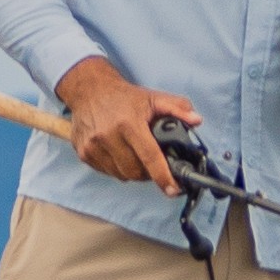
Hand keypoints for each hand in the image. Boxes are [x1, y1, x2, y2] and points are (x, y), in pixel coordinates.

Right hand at [52, 56, 190, 188]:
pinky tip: (119, 153)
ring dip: (132, 172)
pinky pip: (107, 172)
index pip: (149, 156)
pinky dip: (117, 168)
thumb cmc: (124, 97)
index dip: (163, 176)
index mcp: (128, 123)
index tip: (173, 189)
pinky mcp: (83, 153)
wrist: (89, 90)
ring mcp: (93, 146)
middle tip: (153, 164)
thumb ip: (178, 108)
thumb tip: (196, 121)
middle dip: (148, 173)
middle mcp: (108, 136)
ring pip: (121, 175)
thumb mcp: (153, 98)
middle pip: (135, 172)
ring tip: (135, 156)